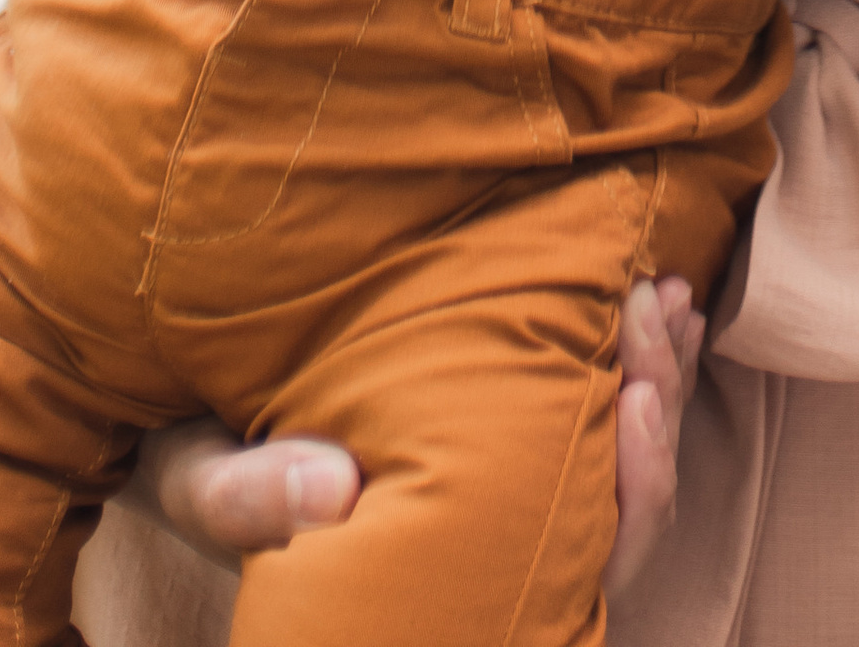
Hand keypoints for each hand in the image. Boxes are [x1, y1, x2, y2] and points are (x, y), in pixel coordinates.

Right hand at [140, 275, 701, 579]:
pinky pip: (597, 406)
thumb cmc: (213, 467)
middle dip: (657, 400)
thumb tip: (333, 486)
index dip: (632, 490)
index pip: (580, 558)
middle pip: (626, 502)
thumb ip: (254, 500)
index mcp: (450, 565)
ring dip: (655, 371)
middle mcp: (492, 537)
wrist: (192, 429)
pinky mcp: (500, 424)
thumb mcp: (208, 486)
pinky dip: (630, 355)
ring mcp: (504, 483)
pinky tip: (648, 297)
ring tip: (665, 292)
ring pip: (624, 452)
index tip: (637, 401)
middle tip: (657, 309)